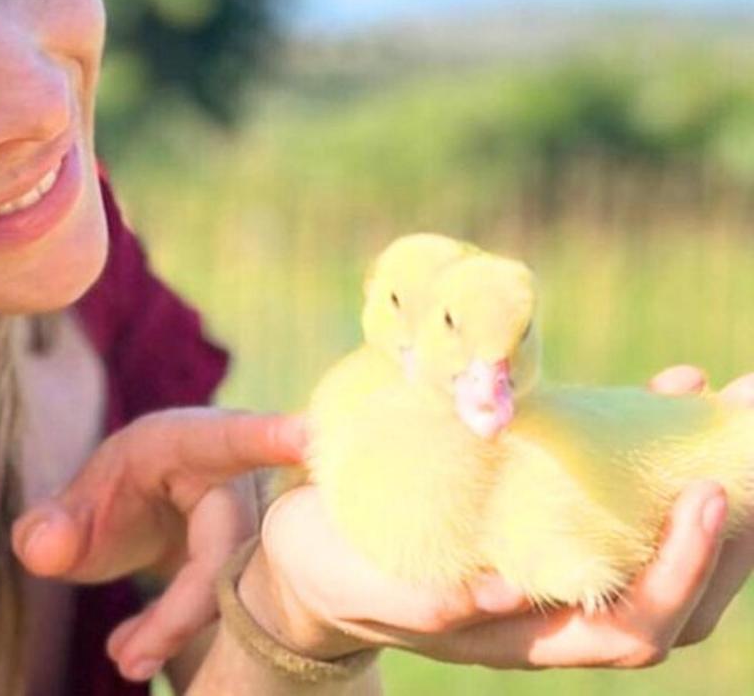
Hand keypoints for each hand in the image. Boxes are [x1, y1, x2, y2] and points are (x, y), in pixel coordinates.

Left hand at [10, 407, 306, 681]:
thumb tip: (43, 550)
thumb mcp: (73, 509)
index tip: (311, 433)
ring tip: (124, 660)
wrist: (151, 511)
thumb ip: (50, 528)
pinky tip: (137, 651)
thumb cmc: (117, 498)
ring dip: (178, 627)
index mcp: (186, 440)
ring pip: (237, 582)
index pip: (230, 440)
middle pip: (228, 544)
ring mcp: (259, 516)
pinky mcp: (265, 558)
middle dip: (180, 609)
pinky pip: (240, 601)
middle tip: (125, 662)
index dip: (268, 437)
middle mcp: (236, 474)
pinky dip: (185, 633)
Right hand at [235, 364, 753, 669]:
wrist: (310, 553)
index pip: (630, 627)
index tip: (703, 496)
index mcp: (515, 635)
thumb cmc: (330, 566)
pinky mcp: (542, 520)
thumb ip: (422, 597)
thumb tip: (506, 595)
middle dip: (730, 533)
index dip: (680, 572)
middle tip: (745, 443)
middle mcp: (552, 611)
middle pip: (678, 600)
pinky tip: (669, 385)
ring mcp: (553, 565)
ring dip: (717, 494)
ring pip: (665, 552)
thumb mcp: (357, 580)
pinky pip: (624, 498)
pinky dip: (661, 448)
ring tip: (735, 412)